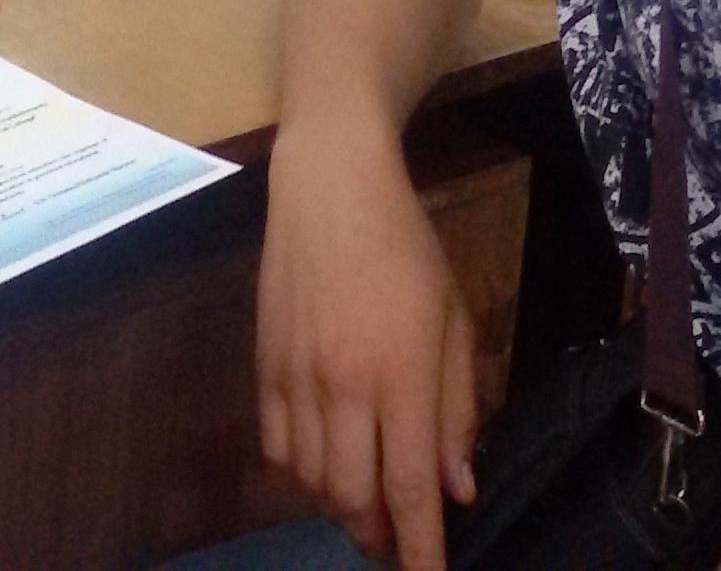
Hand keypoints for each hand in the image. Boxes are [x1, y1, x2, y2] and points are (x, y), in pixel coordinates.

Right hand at [258, 128, 478, 569]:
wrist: (330, 186)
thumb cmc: (408, 248)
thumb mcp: (456, 321)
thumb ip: (458, 409)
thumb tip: (456, 487)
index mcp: (400, 374)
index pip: (410, 486)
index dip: (420, 547)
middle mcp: (342, 386)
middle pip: (352, 496)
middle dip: (376, 535)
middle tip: (396, 542)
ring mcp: (295, 377)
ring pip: (310, 478)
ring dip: (339, 505)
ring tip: (364, 505)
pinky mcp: (263, 365)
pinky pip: (276, 445)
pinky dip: (299, 471)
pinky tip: (322, 463)